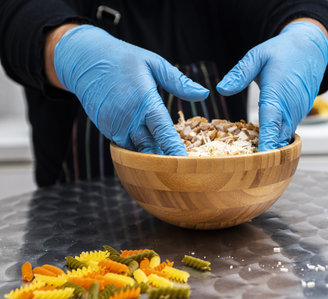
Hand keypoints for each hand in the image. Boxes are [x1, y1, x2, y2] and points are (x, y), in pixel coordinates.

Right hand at [53, 25, 208, 154]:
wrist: (84, 60)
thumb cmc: (124, 59)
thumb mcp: (154, 64)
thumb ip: (179, 82)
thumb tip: (204, 93)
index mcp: (144, 102)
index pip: (163, 133)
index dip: (174, 151)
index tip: (185, 165)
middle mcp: (128, 118)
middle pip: (150, 149)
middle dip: (164, 161)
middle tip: (181, 171)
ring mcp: (115, 126)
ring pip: (137, 151)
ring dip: (151, 157)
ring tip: (168, 165)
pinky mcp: (106, 129)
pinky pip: (125, 146)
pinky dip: (137, 149)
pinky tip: (150, 150)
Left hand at [217, 21, 327, 150]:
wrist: (311, 48)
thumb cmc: (283, 51)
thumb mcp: (258, 55)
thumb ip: (240, 73)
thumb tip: (221, 89)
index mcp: (277, 96)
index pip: (271, 127)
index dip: (265, 147)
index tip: (256, 163)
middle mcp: (290, 109)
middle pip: (278, 141)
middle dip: (265, 156)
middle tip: (244, 167)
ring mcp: (297, 113)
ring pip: (284, 138)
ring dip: (271, 148)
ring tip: (250, 161)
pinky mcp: (299, 114)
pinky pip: (287, 132)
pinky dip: (276, 139)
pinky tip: (261, 143)